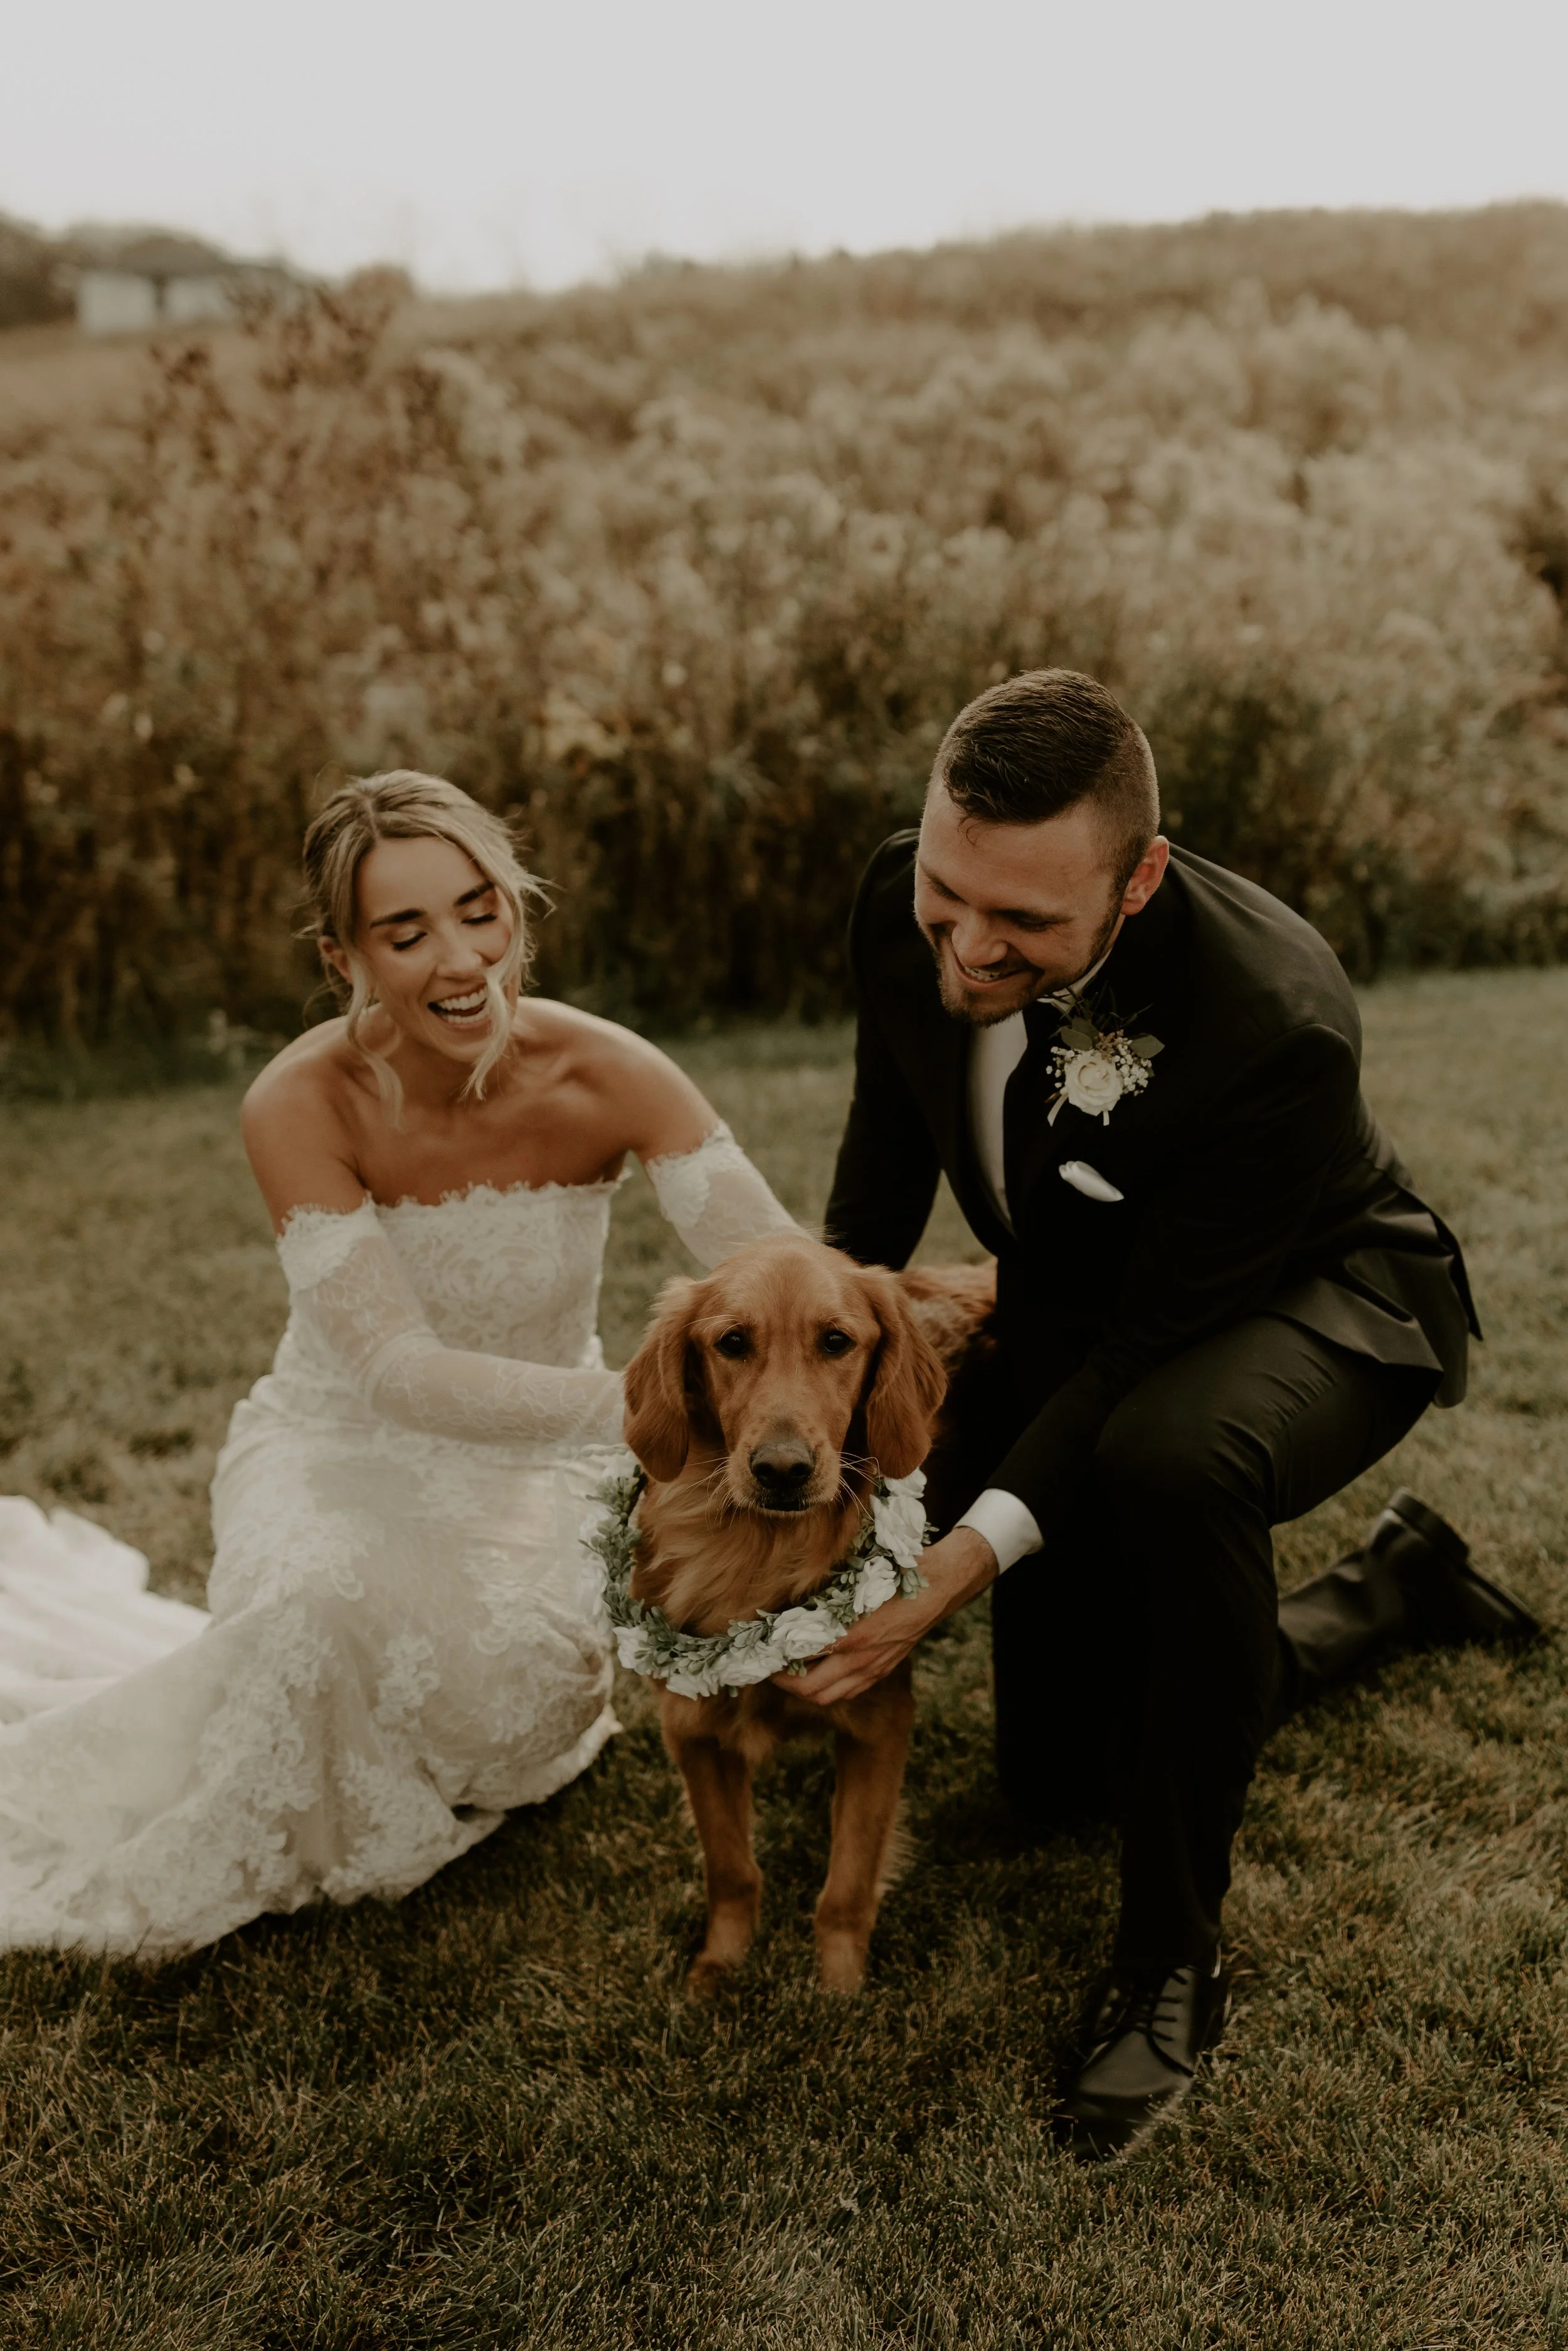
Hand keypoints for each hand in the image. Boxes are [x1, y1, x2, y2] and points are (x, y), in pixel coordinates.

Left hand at [777, 1526, 998, 1707]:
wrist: (937, 1587)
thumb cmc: (894, 1575)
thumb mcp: (855, 1581)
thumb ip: (824, 1600)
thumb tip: (789, 1610)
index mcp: (851, 1635)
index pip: (800, 1655)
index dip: (776, 1655)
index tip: (761, 1646)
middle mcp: (861, 1660)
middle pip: (810, 1689)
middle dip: (783, 1681)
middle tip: (769, 1665)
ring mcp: (873, 1670)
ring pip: (828, 1696)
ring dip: (804, 1688)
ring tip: (790, 1671)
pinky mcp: (881, 1672)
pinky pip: (847, 1691)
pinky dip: (827, 1688)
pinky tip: (819, 1670)